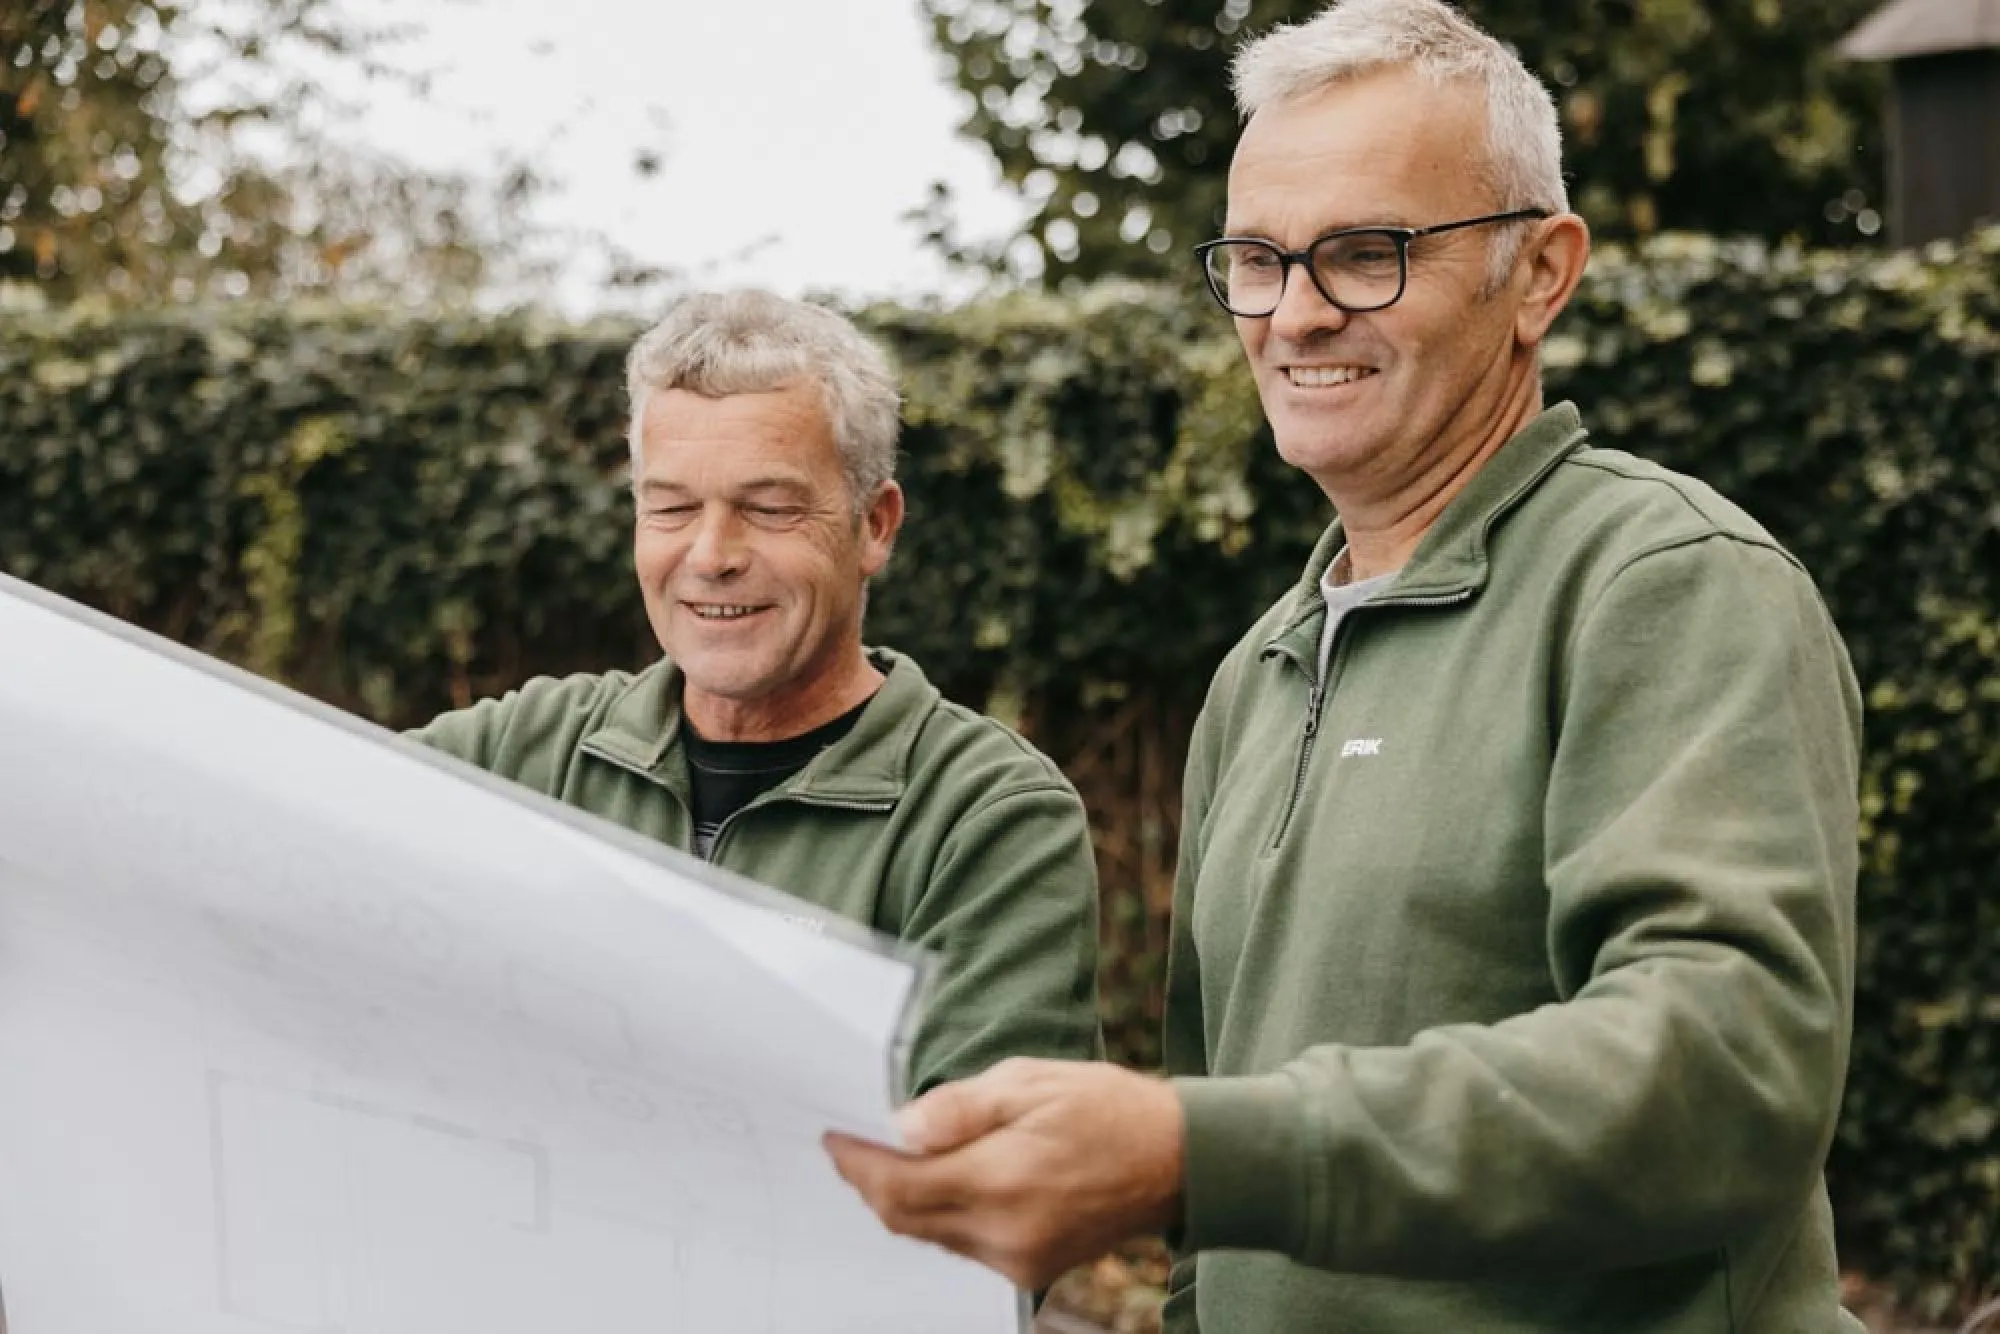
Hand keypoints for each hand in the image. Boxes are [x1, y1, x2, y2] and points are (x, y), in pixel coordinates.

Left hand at [823, 1058, 1184, 1290]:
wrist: (1179, 1159)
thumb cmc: (1109, 1109)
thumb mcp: (1031, 1082)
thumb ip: (959, 1108)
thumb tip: (899, 1127)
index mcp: (1001, 1181)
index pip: (899, 1187)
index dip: (856, 1166)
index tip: (833, 1138)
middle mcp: (1004, 1233)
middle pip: (906, 1219)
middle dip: (872, 1183)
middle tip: (851, 1146)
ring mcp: (1019, 1259)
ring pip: (932, 1236)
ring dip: (905, 1200)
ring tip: (890, 1158)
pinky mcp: (1032, 1269)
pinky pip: (964, 1246)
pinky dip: (941, 1215)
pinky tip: (942, 1182)